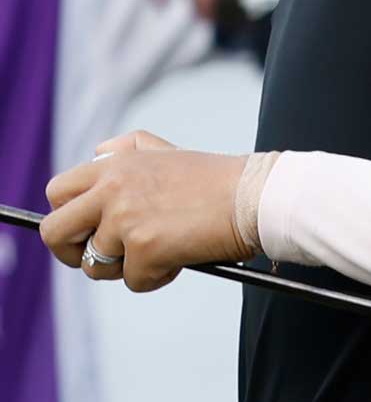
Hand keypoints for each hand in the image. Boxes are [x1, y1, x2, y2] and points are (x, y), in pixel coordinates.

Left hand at [40, 131, 250, 291]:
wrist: (256, 197)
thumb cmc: (219, 179)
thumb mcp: (166, 152)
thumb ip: (127, 149)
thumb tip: (95, 155)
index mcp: (115, 165)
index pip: (57, 191)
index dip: (65, 216)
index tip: (83, 231)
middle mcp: (112, 189)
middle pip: (55, 232)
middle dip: (71, 252)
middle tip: (100, 259)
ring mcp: (126, 220)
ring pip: (95, 264)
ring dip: (124, 268)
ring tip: (161, 253)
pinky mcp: (145, 249)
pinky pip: (133, 281)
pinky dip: (157, 278)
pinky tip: (181, 258)